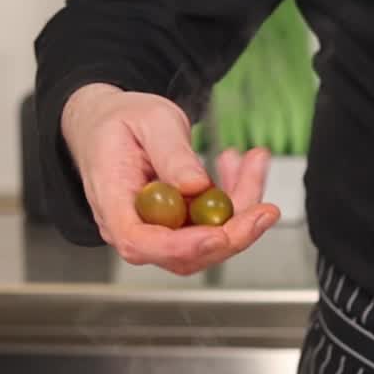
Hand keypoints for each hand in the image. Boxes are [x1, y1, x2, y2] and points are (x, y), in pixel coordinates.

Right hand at [60, 83, 280, 274]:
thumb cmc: (121, 120)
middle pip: (186, 253)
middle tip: (264, 209)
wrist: (108, 123)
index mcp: (112, 204)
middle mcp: (135, 229)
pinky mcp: (181, 227)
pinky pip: (216, 225)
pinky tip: (240, 166)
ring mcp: (160, 232)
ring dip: (242, 207)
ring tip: (254, 161)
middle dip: (233, 232)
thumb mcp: (149, 120)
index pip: (141, 242)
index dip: (183, 246)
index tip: (219, 235)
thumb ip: (171, 153)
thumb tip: (196, 185)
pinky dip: (237, 198)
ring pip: (210, 240)